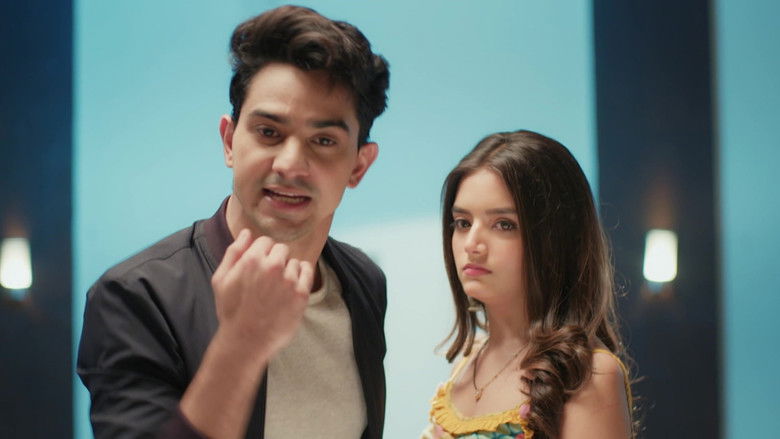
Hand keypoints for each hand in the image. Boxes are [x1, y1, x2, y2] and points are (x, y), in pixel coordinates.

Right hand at [211, 229, 313, 357]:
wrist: (245, 340)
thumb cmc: (231, 310)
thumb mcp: (221, 279)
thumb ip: (234, 252)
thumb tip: (246, 232)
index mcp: (252, 260)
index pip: (266, 241)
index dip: (262, 253)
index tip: (260, 267)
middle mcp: (272, 267)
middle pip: (282, 250)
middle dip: (276, 260)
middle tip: (268, 280)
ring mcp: (289, 281)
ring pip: (294, 262)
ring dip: (288, 271)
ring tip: (277, 289)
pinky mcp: (301, 294)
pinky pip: (307, 271)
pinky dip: (302, 276)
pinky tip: (292, 288)